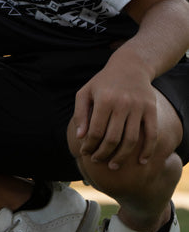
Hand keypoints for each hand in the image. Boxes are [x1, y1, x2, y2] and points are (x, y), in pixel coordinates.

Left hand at [72, 54, 157, 169]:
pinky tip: (141, 161)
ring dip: (122, 157)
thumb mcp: (86, 92)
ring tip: (114, 166)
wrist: (131, 65)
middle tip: (97, 161)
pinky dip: (148, 150)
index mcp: (104, 99)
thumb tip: (80, 137)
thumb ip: (80, 114)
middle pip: (113, 139)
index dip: (89, 146)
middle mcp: (122, 103)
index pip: (95, 131)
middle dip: (103, 154)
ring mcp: (139, 107)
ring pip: (131, 140)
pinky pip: (151, 134)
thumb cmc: (104, 82)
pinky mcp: (151, 110)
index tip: (85, 153)